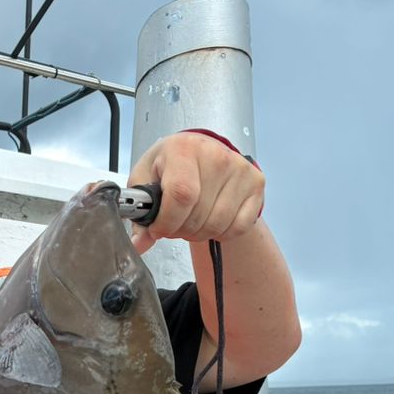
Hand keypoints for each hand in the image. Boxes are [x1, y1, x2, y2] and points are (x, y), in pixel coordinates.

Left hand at [127, 131, 264, 255]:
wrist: (199, 152)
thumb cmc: (170, 164)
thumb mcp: (145, 179)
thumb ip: (140, 212)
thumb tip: (138, 244)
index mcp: (184, 149)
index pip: (181, 195)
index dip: (167, 222)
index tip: (158, 228)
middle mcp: (216, 156)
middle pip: (198, 215)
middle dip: (179, 230)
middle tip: (173, 223)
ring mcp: (239, 170)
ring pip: (217, 225)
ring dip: (199, 233)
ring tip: (190, 220)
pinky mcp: (255, 183)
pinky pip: (238, 227)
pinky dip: (221, 233)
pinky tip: (211, 219)